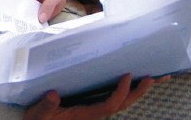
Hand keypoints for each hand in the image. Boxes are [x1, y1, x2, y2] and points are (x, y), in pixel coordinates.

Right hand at [22, 73, 168, 119]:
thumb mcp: (39, 113)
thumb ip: (46, 106)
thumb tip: (53, 95)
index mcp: (85, 114)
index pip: (109, 105)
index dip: (120, 92)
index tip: (127, 76)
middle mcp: (93, 113)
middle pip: (121, 105)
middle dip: (137, 93)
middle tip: (151, 78)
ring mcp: (93, 111)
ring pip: (119, 103)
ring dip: (134, 93)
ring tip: (148, 79)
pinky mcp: (89, 106)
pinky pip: (111, 99)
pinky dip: (123, 91)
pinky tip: (127, 82)